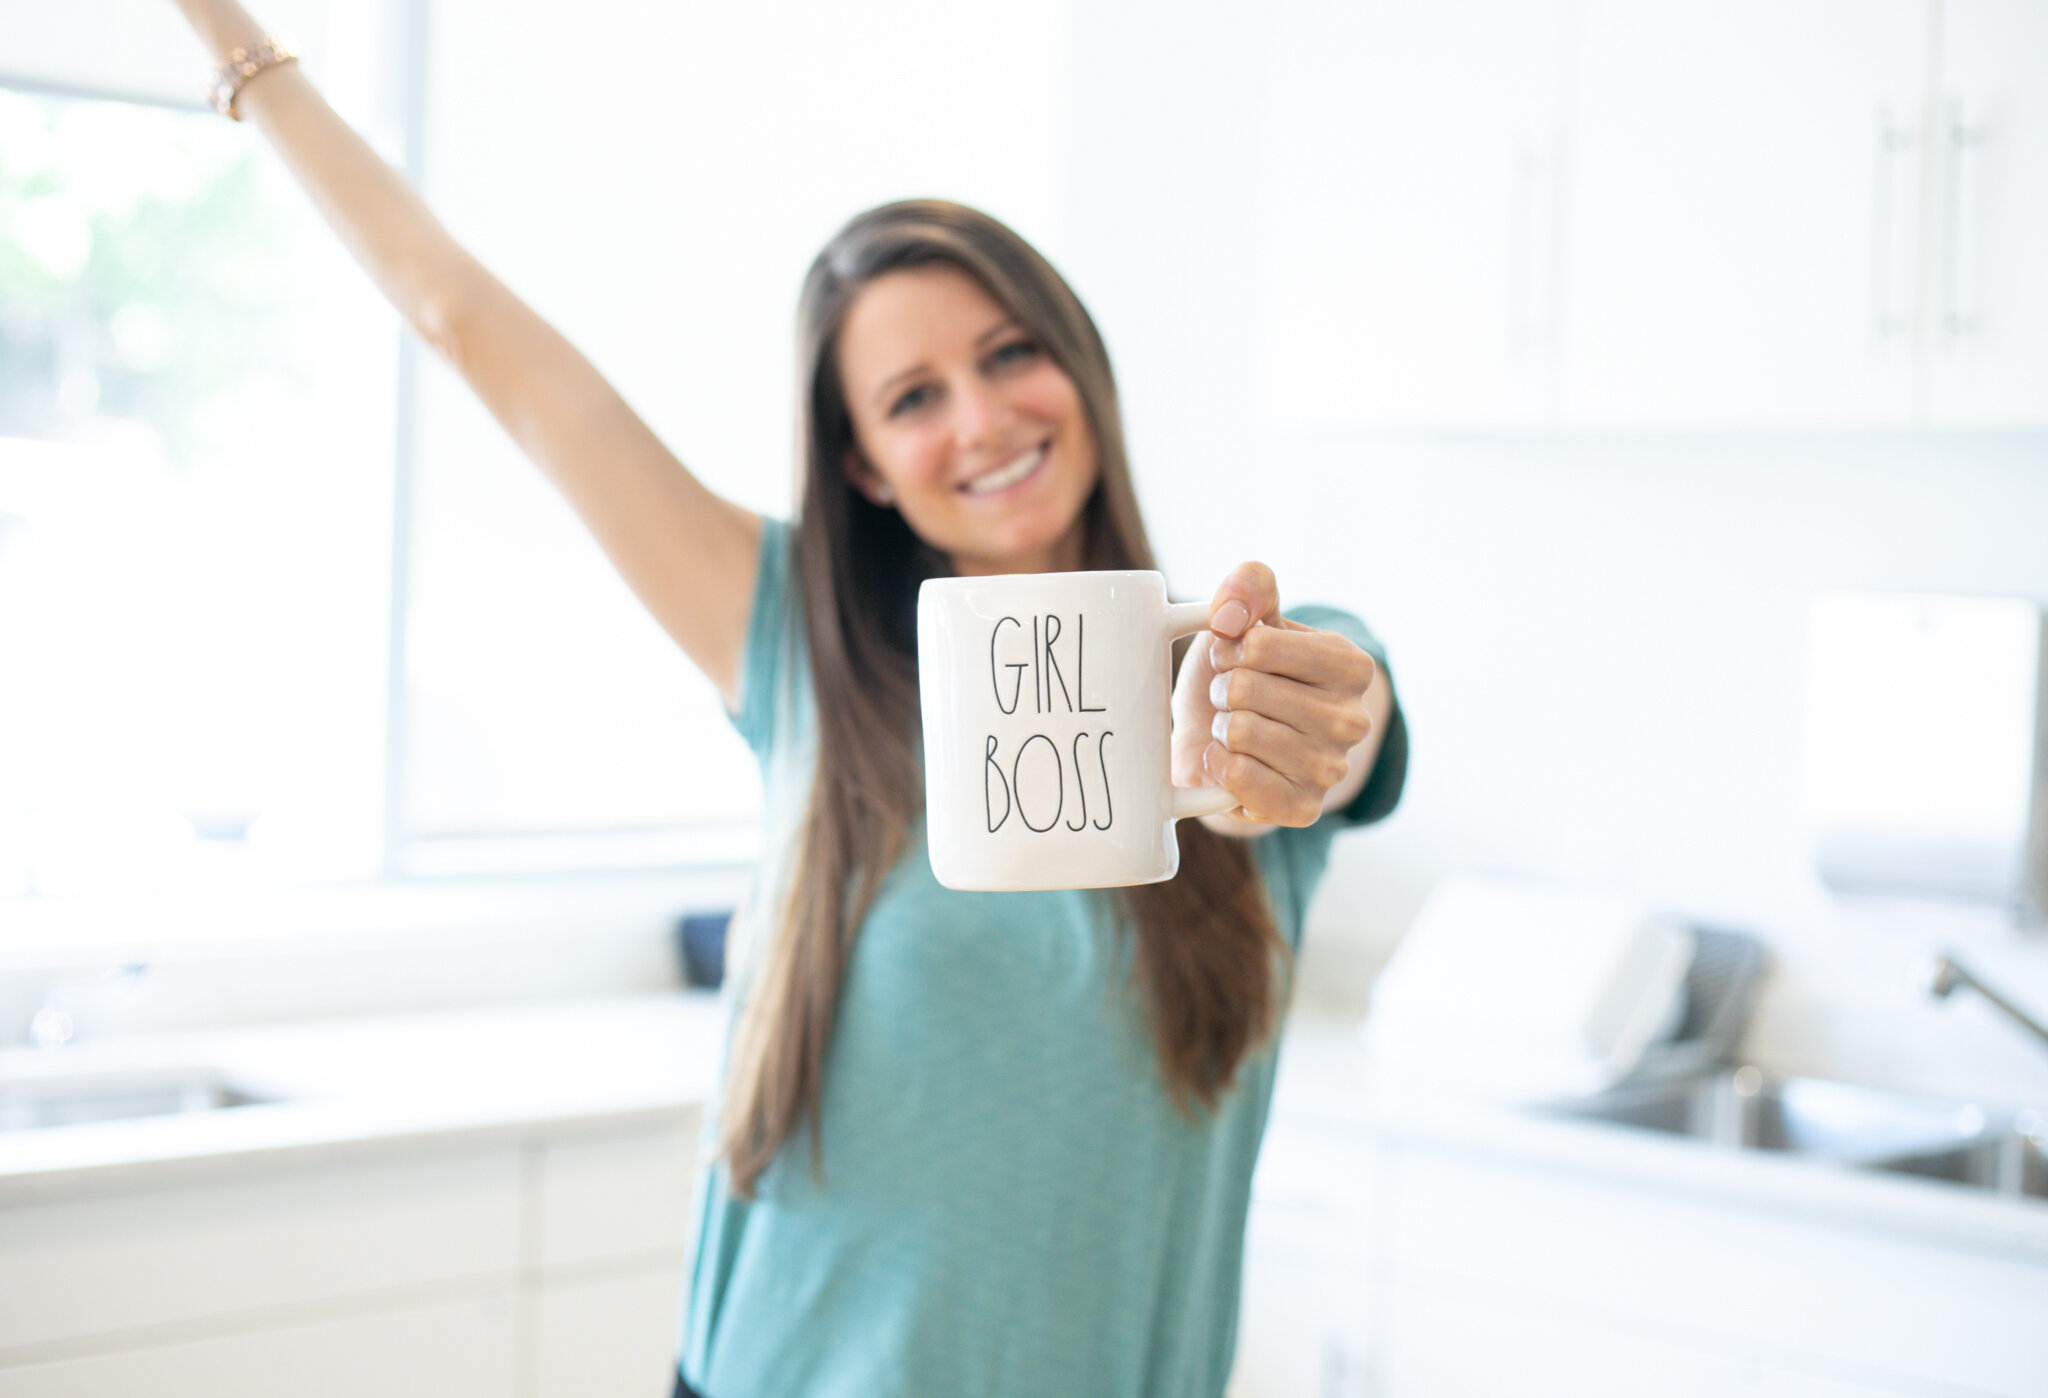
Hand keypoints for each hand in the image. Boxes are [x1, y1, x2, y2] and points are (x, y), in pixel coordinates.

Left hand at [1170, 562, 1378, 826]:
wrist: (1222, 742)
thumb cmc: (1239, 675)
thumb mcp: (1245, 620)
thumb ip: (1248, 586)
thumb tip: (1229, 613)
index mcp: (1351, 666)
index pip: (1260, 643)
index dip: (1229, 649)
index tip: (1235, 659)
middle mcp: (1353, 720)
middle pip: (1246, 688)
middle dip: (1222, 691)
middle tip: (1231, 700)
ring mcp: (1330, 770)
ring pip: (1240, 732)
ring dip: (1219, 729)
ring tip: (1233, 729)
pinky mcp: (1302, 809)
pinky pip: (1239, 777)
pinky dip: (1219, 766)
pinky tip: (1230, 762)